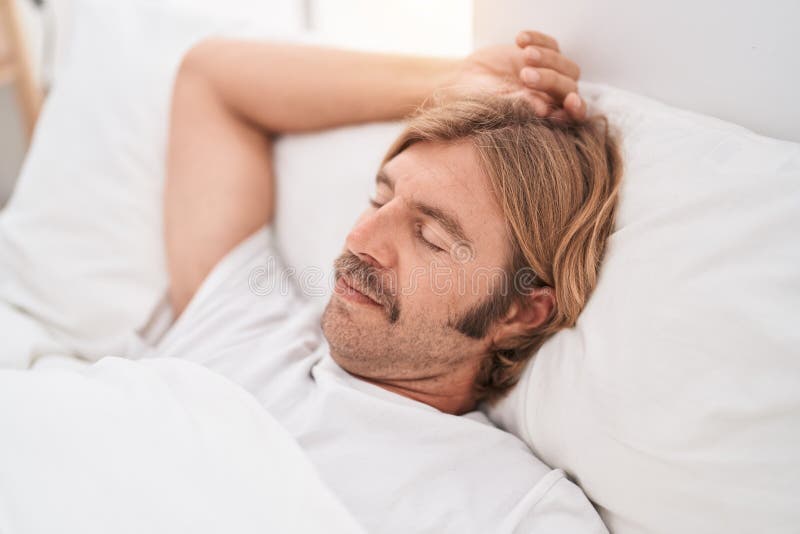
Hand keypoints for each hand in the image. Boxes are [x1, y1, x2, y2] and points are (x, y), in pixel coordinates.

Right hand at [447, 30, 584, 120]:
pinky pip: (551, 44)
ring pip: (566, 65)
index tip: (570, 102)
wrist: (464, 82)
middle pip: (569, 87)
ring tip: (524, 54)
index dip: (576, 109)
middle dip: (550, 80)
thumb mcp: (498, 103)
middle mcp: (553, 97)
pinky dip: (538, 39)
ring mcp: (550, 74)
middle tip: (525, 75)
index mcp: (547, 116)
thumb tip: (545, 109)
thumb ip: (521, 104)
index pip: (573, 115)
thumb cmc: (480, 100)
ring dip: (548, 58)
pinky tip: (519, 40)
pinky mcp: (543, 54)